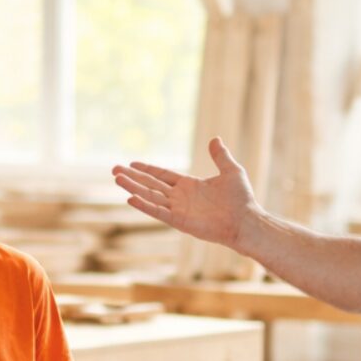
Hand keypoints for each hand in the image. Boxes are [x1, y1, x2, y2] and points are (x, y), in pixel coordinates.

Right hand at [112, 138, 257, 250]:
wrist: (246, 221)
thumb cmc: (241, 199)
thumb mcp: (231, 171)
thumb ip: (220, 156)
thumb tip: (215, 139)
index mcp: (189, 185)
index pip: (162, 175)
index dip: (147, 169)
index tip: (131, 163)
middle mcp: (180, 197)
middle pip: (151, 185)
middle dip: (133, 177)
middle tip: (114, 169)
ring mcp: (178, 209)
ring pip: (150, 196)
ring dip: (133, 188)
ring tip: (117, 178)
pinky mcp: (180, 221)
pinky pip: (158, 212)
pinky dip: (144, 205)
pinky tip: (130, 198)